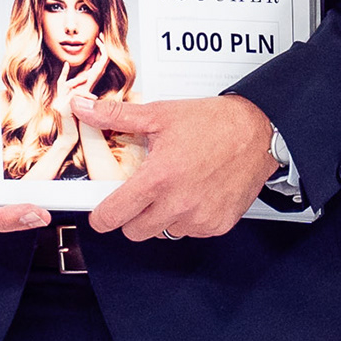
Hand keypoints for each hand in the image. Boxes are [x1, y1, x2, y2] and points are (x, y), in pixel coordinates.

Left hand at [81, 94, 278, 240]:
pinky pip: (190, 233)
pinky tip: (195, 194)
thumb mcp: (159, 114)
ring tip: (174, 189)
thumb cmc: (212, 122)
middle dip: (131, 217)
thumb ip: (115, 116)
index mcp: (158, 178)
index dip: (102, 217)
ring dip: (161, 218)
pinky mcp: (218, 225)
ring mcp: (199, 218)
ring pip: (163, 233)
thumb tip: (81, 107)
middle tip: (142, 194)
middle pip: (134, 232)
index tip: (102, 213)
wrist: (258, 131)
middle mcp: (178, 203)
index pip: (113, 216)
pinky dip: (188, 219)